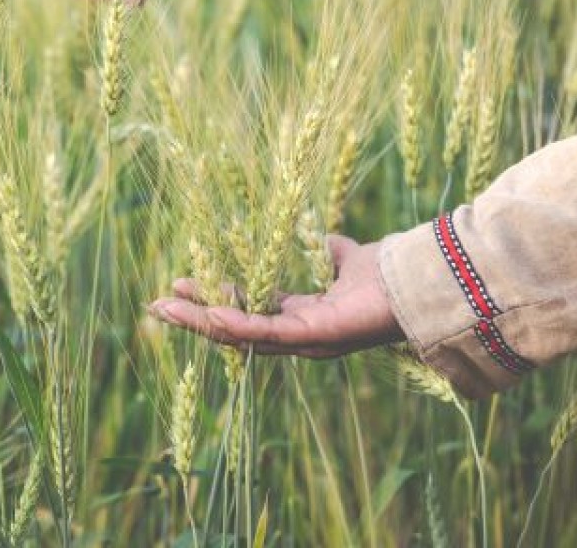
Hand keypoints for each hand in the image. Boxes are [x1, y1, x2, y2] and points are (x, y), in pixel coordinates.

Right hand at [148, 236, 404, 357]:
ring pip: (242, 333)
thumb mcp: (344, 255)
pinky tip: (209, 313)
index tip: (182, 284)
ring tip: (165, 309)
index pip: (249, 310)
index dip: (214, 299)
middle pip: (236, 328)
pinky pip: (267, 331)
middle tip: (156, 306)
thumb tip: (313, 236)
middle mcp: (300, 335)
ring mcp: (305, 339)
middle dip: (194, 317)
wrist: (420, 277)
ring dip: (201, 322)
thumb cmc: (389, 270)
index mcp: (304, 315)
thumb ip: (326, 250)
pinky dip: (236, 324)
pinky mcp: (315, 336)